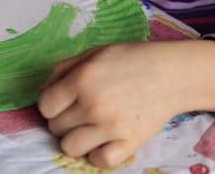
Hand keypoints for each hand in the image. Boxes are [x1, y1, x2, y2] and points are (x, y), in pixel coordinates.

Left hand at [37, 40, 214, 168]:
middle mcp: (93, 105)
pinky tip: (104, 140)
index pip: (45, 106)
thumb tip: (42, 93)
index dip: (51, 104)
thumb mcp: (94, 53)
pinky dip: (98, 153)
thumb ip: (63, 70)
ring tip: (89, 127)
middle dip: (64, 119)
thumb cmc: (131, 59)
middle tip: (80, 111)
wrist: (172, 74)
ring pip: (70, 147)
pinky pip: (99, 161)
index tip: (63, 101)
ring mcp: (111, 127)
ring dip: (76, 138)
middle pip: (55, 127)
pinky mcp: (129, 143)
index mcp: (82, 80)